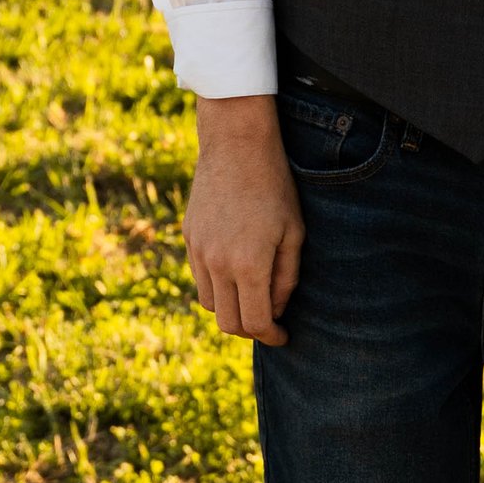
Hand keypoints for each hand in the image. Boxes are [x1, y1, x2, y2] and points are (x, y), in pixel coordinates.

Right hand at [183, 93, 303, 346]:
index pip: (256, 323)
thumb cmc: (275, 187)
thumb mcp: (294, 233)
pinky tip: (235, 273)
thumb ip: (286, 278)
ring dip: (231, 309)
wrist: (237, 146)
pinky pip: (199, 278)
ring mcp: (199, 251)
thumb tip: (276, 309)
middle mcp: (218, 264)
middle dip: (251, 330)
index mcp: (249, 265)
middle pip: (228, 322)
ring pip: (210, 304)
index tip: (283, 336)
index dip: (272, 336)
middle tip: (269, 322)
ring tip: (252, 298)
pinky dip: (217, 287)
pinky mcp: (189, 238)